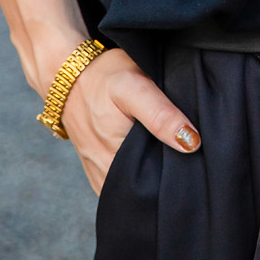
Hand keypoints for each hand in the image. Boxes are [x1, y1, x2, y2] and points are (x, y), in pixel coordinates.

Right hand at [58, 47, 200, 195]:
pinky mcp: (96, 166)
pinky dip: (134, 169)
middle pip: (145, 188)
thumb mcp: (135, 87)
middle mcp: (104, 174)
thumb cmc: (103, 76)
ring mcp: (98, 173)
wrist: (67, 71)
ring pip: (132, 185)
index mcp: (115, 160)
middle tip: (181, 149)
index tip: (192, 157)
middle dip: (165, 175)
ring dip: (149, 173)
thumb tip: (191, 143)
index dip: (177, 173)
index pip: (156, 186)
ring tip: (163, 148)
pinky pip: (120, 179)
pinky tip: (145, 150)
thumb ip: (161, 115)